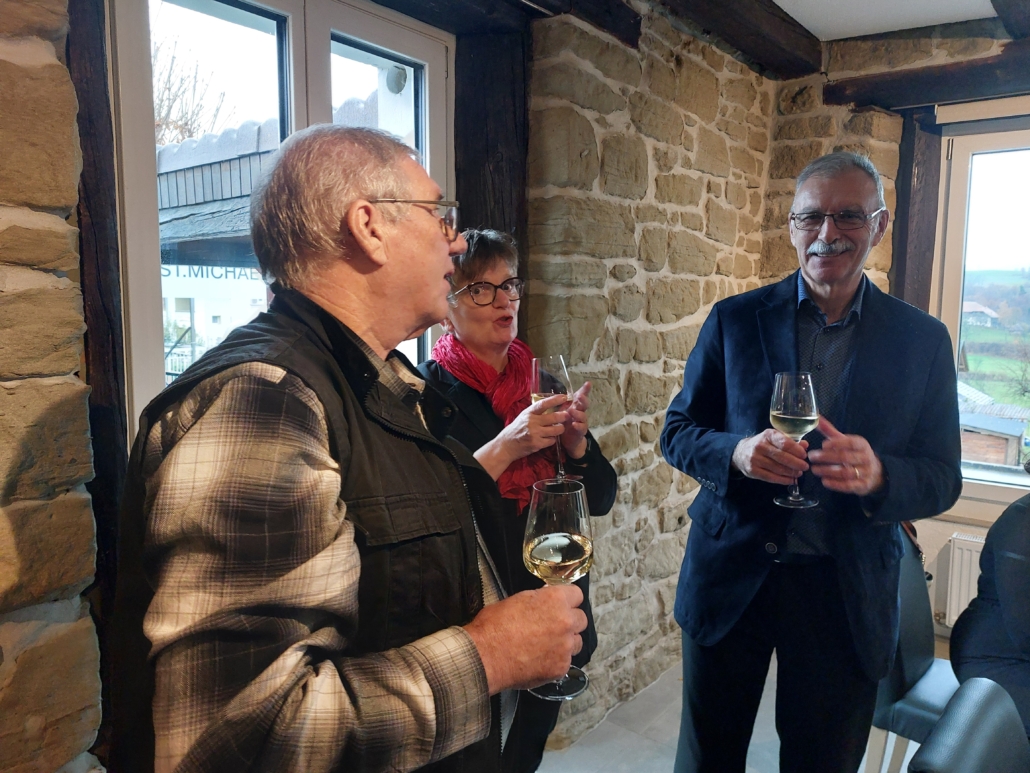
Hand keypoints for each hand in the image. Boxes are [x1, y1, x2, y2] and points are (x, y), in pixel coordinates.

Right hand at [464, 584, 586, 693]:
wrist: (485, 656)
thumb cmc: (494, 626)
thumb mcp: (517, 600)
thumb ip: (538, 601)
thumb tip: (544, 603)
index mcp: (555, 600)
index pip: (577, 594)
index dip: (568, 600)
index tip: (562, 605)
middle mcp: (566, 621)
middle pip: (581, 619)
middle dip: (570, 622)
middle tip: (553, 627)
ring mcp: (565, 646)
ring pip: (576, 642)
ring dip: (566, 642)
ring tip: (547, 646)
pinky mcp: (561, 668)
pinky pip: (565, 662)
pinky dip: (555, 662)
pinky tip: (539, 662)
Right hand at [474, 393, 567, 478]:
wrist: (506, 445)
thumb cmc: (516, 429)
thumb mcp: (523, 417)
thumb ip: (535, 412)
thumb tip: (551, 405)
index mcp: (528, 413)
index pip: (543, 404)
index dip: (555, 400)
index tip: (564, 397)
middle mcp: (532, 422)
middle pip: (554, 417)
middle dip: (564, 416)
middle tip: (568, 415)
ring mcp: (535, 433)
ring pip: (556, 430)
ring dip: (560, 429)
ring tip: (559, 428)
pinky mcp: (537, 444)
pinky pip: (552, 440)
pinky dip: (552, 439)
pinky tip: (549, 438)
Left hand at [561, 382, 591, 459]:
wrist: (568, 440)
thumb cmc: (565, 422)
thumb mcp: (562, 411)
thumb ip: (562, 403)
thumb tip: (559, 393)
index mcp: (575, 406)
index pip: (580, 396)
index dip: (585, 390)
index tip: (588, 383)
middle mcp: (580, 412)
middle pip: (584, 404)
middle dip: (583, 399)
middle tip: (580, 396)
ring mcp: (581, 422)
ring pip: (583, 416)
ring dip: (578, 413)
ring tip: (571, 411)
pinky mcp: (581, 431)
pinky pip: (581, 427)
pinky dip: (578, 425)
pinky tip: (574, 424)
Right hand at [731, 429, 808, 484]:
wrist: (741, 452)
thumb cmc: (763, 444)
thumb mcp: (775, 438)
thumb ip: (790, 441)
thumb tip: (805, 445)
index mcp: (768, 435)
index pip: (785, 443)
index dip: (796, 450)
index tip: (804, 455)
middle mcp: (760, 446)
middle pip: (782, 457)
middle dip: (796, 463)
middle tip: (805, 467)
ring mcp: (755, 459)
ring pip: (777, 468)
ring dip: (791, 472)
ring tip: (799, 473)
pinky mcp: (752, 471)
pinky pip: (771, 477)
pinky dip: (783, 480)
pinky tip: (791, 480)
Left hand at [807, 416, 884, 495]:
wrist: (874, 472)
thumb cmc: (853, 453)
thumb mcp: (844, 441)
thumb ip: (829, 431)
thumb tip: (816, 417)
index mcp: (861, 444)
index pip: (851, 443)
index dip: (837, 443)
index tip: (823, 445)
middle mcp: (865, 458)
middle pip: (846, 457)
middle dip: (827, 457)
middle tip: (811, 456)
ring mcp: (866, 473)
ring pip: (846, 472)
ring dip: (828, 471)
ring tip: (814, 469)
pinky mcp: (863, 485)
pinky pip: (850, 486)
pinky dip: (836, 484)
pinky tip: (824, 481)